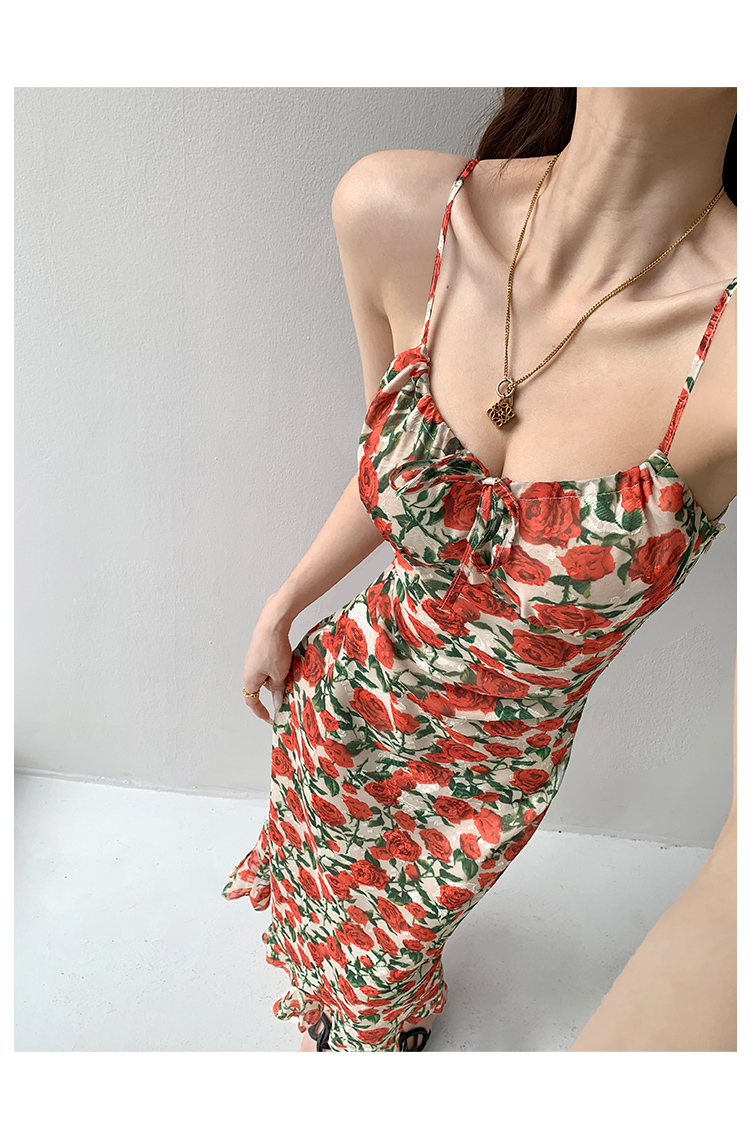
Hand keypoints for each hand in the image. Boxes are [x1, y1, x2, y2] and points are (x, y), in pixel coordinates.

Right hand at [242, 600, 293, 723]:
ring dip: (279, 676)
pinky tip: (289, 661)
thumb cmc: (273, 648)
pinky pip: (269, 664)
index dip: (260, 711)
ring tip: (291, 671)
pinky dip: (279, 666)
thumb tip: (277, 701)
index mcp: (250, 679)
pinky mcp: (261, 649)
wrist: (272, 623)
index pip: (251, 701)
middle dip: (276, 689)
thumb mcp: (279, 674)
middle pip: (262, 686)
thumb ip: (278, 689)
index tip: (269, 718)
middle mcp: (249, 669)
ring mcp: (254, 658)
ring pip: (267, 674)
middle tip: (289, 690)